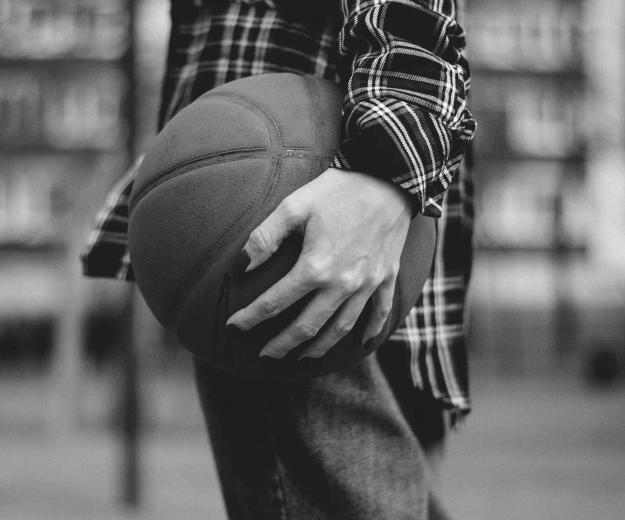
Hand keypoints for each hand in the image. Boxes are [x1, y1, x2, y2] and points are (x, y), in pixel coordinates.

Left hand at [226, 167, 412, 359]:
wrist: (390, 175)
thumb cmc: (338, 188)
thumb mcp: (294, 206)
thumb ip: (264, 238)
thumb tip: (239, 266)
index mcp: (315, 268)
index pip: (274, 303)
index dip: (251, 318)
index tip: (233, 328)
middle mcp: (342, 284)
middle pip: (306, 326)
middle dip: (282, 345)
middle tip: (265, 356)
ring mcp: (368, 284)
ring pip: (340, 328)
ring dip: (319, 347)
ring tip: (302, 358)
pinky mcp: (387, 276)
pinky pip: (379, 313)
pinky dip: (369, 332)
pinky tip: (360, 344)